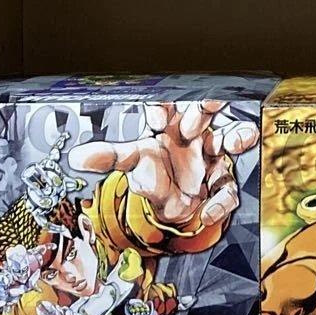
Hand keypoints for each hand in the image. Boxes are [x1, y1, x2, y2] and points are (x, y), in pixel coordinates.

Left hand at [68, 101, 258, 227]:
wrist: (171, 208)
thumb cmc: (155, 174)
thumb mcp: (133, 162)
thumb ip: (110, 156)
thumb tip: (77, 157)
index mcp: (172, 123)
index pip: (172, 104)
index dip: (166, 107)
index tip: (155, 120)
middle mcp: (196, 135)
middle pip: (209, 110)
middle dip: (207, 108)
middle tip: (193, 121)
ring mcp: (211, 157)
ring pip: (234, 138)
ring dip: (238, 136)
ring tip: (234, 141)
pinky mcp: (220, 183)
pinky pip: (228, 188)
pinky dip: (221, 201)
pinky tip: (209, 210)